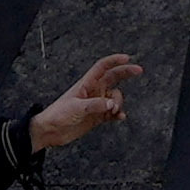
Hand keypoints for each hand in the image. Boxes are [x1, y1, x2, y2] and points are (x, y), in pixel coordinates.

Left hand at [21, 51, 146, 161]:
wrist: (50, 131)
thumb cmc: (58, 114)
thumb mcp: (77, 108)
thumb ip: (95, 105)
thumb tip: (112, 104)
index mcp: (86, 84)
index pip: (102, 67)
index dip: (114, 60)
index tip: (128, 58)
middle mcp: (93, 91)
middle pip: (113, 78)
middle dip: (126, 73)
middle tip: (139, 70)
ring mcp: (96, 104)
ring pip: (115, 98)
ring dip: (119, 103)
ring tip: (113, 112)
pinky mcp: (97, 117)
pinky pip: (112, 112)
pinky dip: (118, 114)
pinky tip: (119, 117)